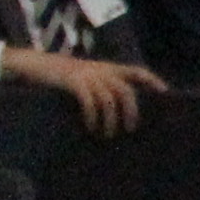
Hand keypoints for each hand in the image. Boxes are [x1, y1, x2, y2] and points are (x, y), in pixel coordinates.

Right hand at [3, 47, 162, 135]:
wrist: (34, 65)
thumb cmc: (62, 76)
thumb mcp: (87, 76)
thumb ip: (103, 86)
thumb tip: (120, 108)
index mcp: (106, 67)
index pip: (136, 71)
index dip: (152, 80)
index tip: (165, 93)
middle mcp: (101, 69)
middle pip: (126, 90)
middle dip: (132, 111)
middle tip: (130, 128)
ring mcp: (88, 75)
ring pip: (110, 99)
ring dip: (111, 120)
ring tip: (107, 134)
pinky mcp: (74, 82)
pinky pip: (90, 102)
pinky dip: (93, 117)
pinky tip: (92, 128)